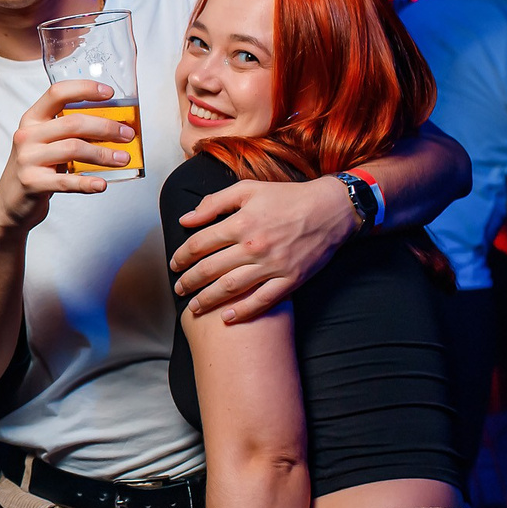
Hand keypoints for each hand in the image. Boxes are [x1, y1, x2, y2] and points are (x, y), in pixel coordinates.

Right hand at [0, 80, 131, 237]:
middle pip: (73, 123)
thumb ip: (69, 132)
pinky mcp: (32, 183)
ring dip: (104, 154)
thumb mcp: (46, 143)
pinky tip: (102, 184)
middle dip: (106, 127)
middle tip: (127, 134)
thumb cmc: (37, 168)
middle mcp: (27, 135)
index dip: (84, 89)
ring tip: (123, 159)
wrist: (10, 203)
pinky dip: (87, 183)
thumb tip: (114, 126)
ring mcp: (27, 159)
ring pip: (74, 148)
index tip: (110, 93)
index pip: (57, 93)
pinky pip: (66, 181)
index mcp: (32, 119)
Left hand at [173, 178, 358, 321]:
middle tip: (179, 288)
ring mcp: (273, 265)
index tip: (175, 264)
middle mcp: (254, 246)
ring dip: (208, 299)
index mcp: (241, 222)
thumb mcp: (249, 190)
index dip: (182, 255)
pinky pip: (262, 300)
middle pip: (210, 269)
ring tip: (194, 306)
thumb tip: (186, 219)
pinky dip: (243, 311)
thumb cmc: (288, 197)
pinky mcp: (291, 279)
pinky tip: (226, 318)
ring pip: (231, 287)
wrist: (331, 209)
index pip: (200, 244)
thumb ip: (215, 202)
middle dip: (189, 281)